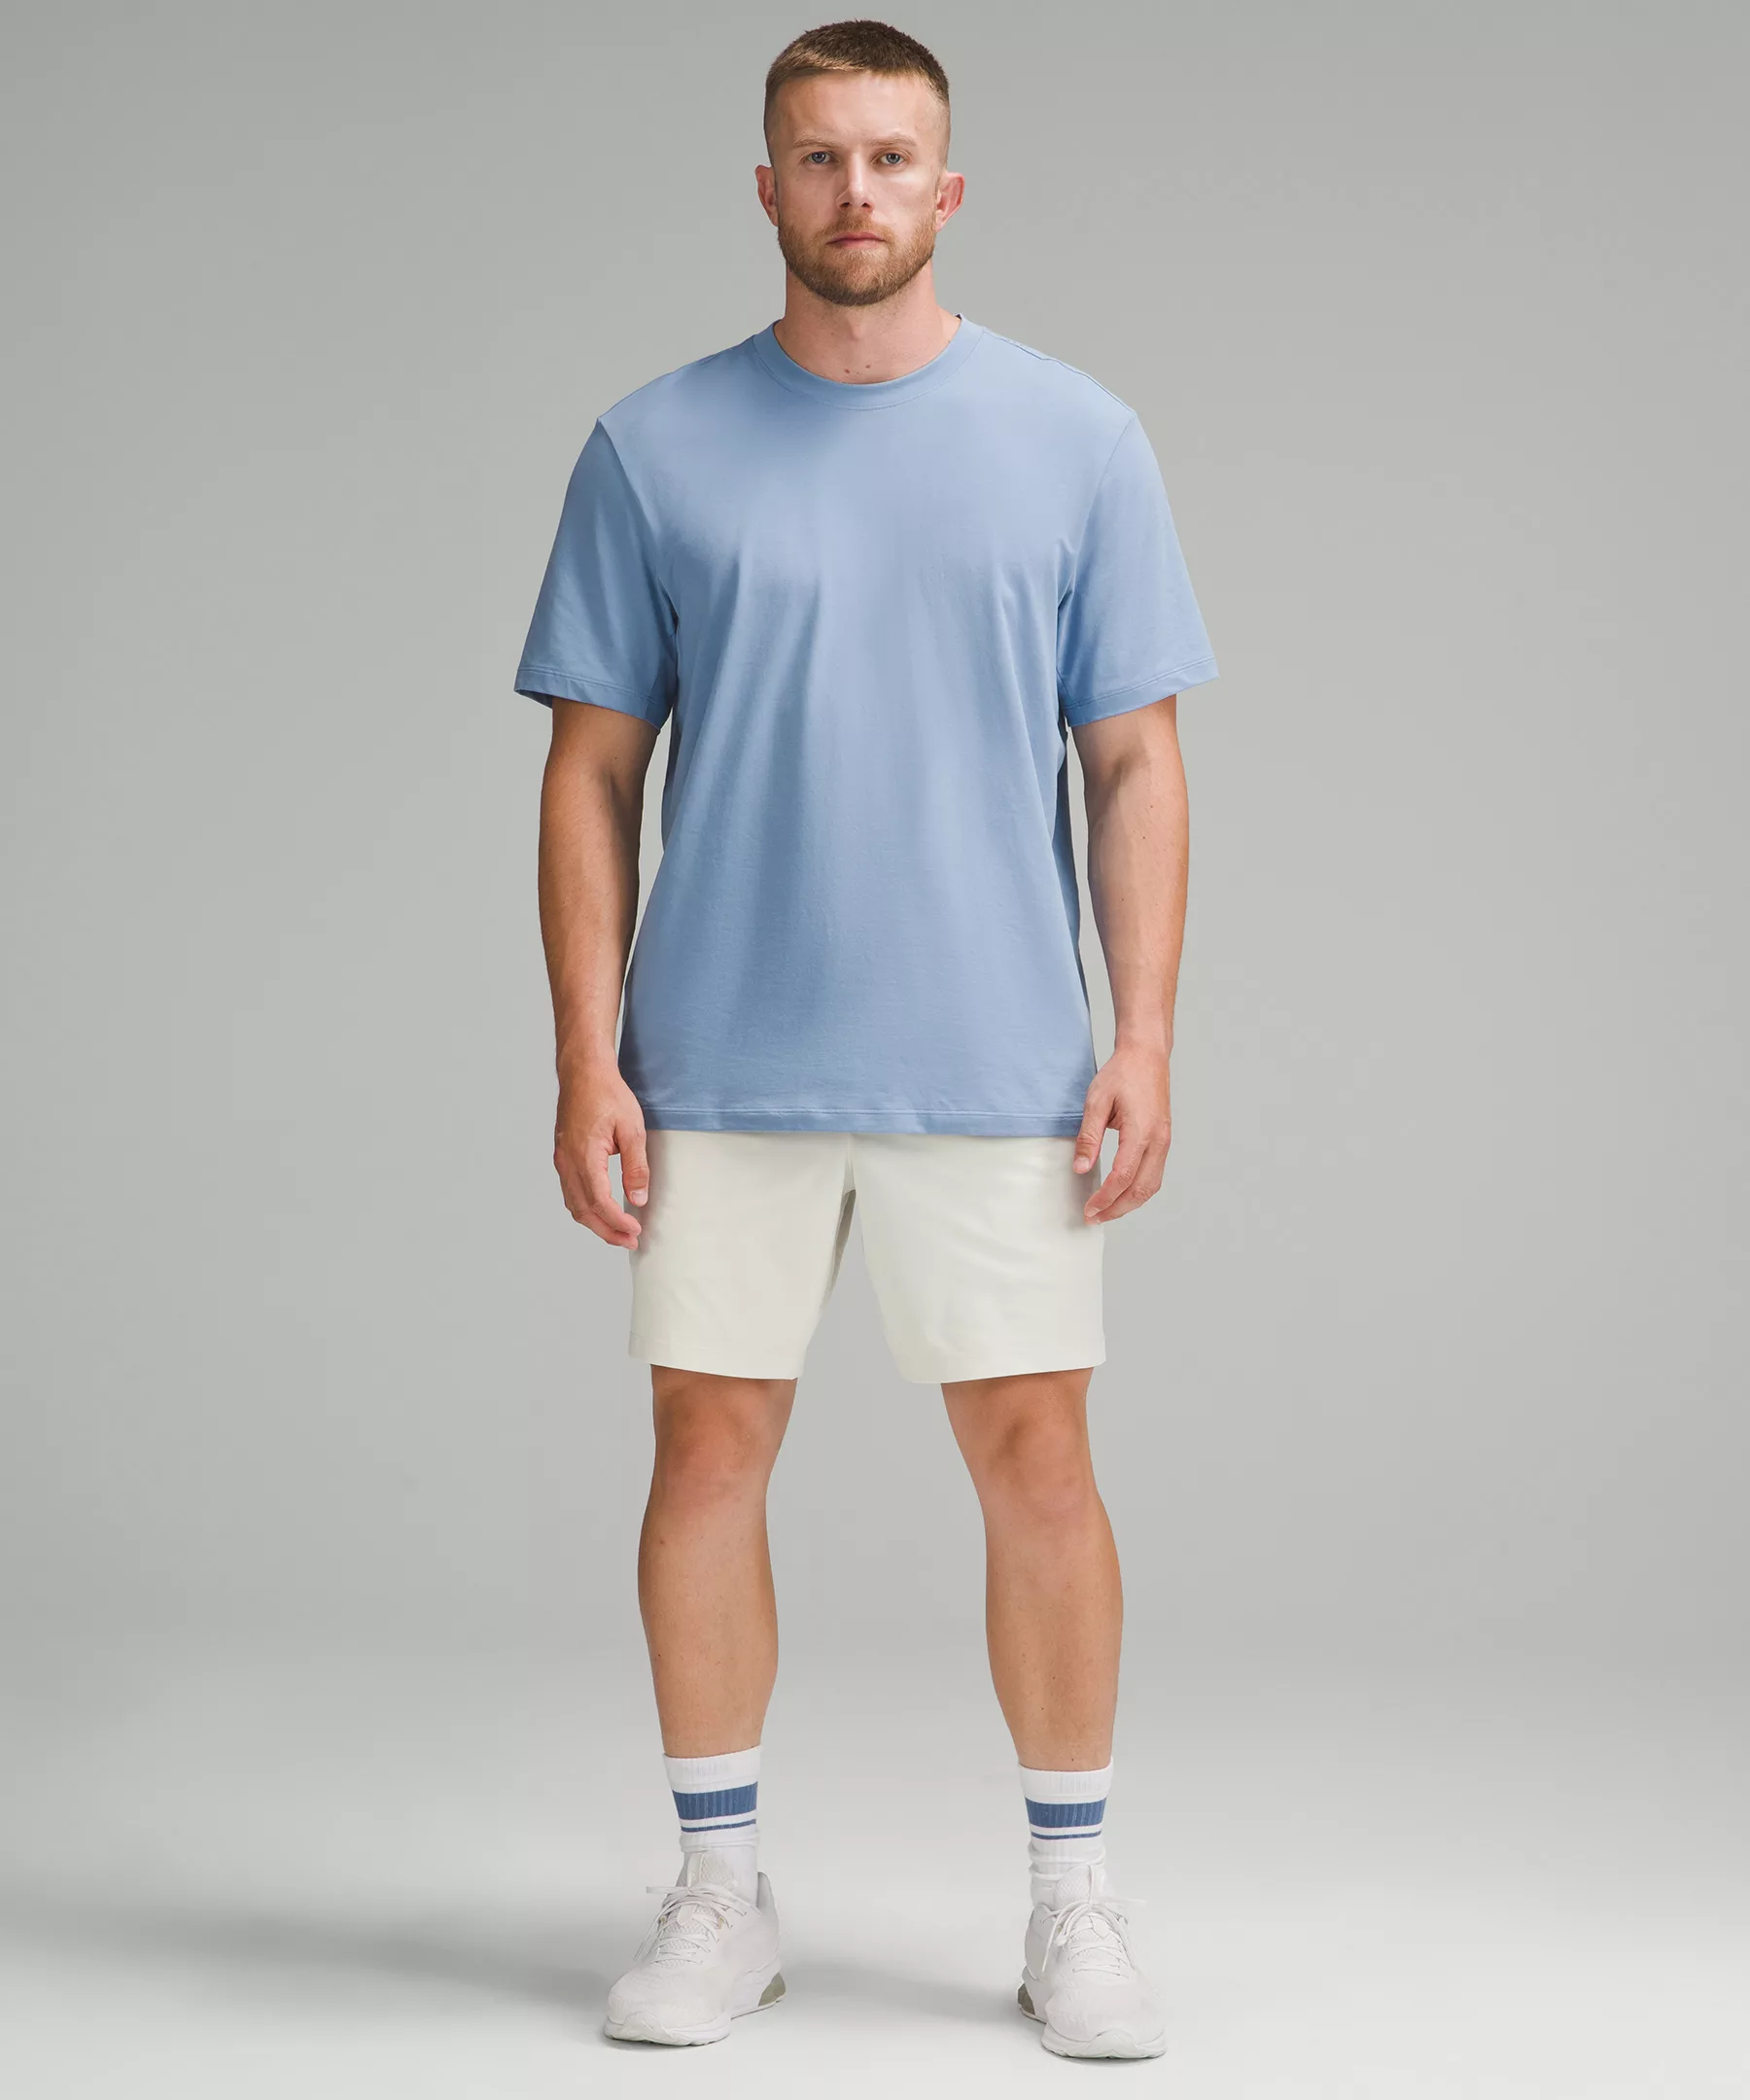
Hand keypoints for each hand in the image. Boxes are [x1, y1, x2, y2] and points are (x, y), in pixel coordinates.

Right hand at [553, 1064, 649, 1247]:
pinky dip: (585, 1208)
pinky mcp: (563, 1156)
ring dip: (595, 1223)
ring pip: (574, 1204)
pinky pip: (570, 1191)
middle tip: (629, 1241)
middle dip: (606, 1231)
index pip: (599, 1201)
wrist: (583, 1072)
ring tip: (618, 1232)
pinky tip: (601, 1211)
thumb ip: (636, 1166)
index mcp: (584, 1156)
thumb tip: (638, 1198)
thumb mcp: (632, 1129)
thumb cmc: (607, 1094)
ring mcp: (562, 1159)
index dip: (617, 1221)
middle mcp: (568, 1161)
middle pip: (583, 1210)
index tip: (635, 1231)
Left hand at [1073, 1043, 1171, 1223]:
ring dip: (1129, 1203)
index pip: (1123, 1177)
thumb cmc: (1122, 1073)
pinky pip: (1155, 1174)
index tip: (1089, 1209)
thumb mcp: (1096, 1101)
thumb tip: (1081, 1168)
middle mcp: (1158, 1141)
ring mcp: (1164, 1141)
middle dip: (1117, 1209)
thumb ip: (1088, 1137)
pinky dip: (1139, 1190)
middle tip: (1094, 1217)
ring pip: (1151, 1185)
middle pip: (1141, 1189)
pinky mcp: (1163, 1140)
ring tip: (1106, 1211)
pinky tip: (1122, 1193)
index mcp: (1141, 1132)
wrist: (1147, 1055)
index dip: (1105, 1198)